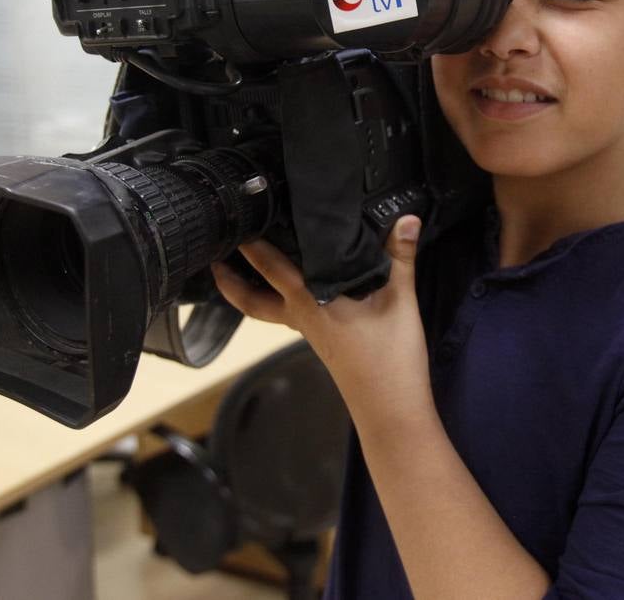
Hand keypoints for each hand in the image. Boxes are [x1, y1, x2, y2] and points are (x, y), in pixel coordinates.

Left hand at [210, 216, 430, 427]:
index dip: (250, 245)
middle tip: (214, 253)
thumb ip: (401, 256)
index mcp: (310, 302)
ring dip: (251, 290)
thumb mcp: (399, 301)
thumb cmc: (391, 357)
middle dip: (230, 279)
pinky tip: (295, 286)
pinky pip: (289, 313)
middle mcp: (301, 316)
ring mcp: (309, 331)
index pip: (270, 268)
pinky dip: (280, 297)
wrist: (392, 408)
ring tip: (241, 267)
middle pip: (252, 300)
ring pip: (268, 309)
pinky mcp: (322, 340)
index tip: (235, 221)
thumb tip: (408, 216)